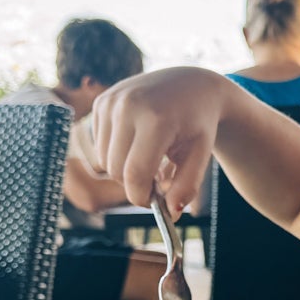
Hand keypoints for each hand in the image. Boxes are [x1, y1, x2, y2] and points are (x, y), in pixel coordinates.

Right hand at [85, 67, 234, 215]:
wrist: (192, 85)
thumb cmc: (198, 123)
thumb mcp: (200, 154)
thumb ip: (187, 186)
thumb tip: (171, 214)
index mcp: (156, 119)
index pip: (134, 174)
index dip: (141, 197)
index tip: (153, 202)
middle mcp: (128, 106)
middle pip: (116, 171)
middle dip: (134, 183)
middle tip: (156, 180)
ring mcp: (111, 101)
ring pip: (104, 161)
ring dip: (124, 169)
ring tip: (149, 158)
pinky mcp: (101, 102)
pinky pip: (100, 146)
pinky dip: (116, 152)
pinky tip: (137, 141)